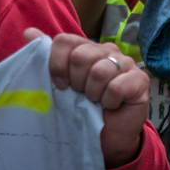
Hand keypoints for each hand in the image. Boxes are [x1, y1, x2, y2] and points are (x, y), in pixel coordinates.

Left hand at [25, 28, 147, 167]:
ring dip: (93, 93)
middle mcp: (107, 51)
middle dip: (76, 82)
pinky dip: (109, 101)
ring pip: (100, 71)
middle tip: (81, 95)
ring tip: (96, 101)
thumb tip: (29, 32)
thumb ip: (45, 58)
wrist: (106, 137)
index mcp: (87, 48)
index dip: (57, 64)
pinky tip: (111, 105)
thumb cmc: (81, 110)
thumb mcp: (59, 85)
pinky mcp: (140, 80)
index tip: (59, 85)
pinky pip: (117, 87)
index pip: (65, 40)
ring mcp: (126, 63)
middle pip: (81, 55)